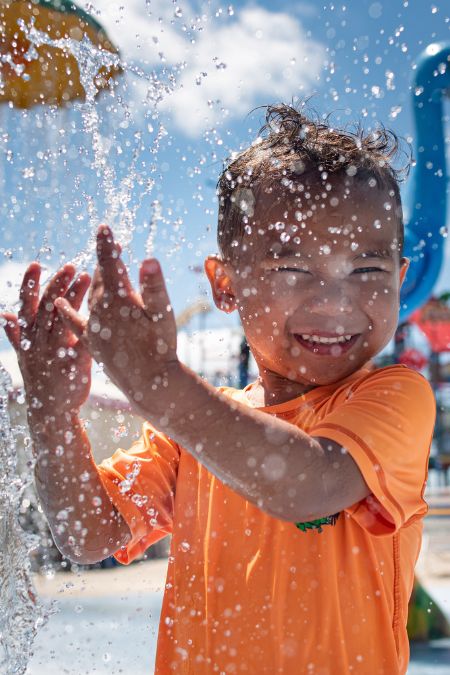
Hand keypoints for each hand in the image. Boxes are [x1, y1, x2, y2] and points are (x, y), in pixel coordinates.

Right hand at [1, 263, 91, 417]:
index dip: (30, 284)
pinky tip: (100, 311)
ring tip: (87, 278)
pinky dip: (89, 326)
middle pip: (46, 308)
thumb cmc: (41, 378)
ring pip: (63, 319)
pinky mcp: (73, 364)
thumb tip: (4, 314)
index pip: (27, 305)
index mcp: (28, 338)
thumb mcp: (25, 355)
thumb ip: (17, 334)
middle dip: (57, 284)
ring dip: (73, 297)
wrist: (50, 411)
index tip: (37, 264)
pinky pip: (81, 341)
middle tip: (71, 266)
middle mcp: (38, 343)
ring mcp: (54, 354)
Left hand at [55, 226, 178, 409]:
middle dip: (107, 262)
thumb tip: (148, 259)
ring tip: (100, 272)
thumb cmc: (161, 346)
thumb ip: (154, 285)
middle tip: (112, 247)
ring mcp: (94, 326)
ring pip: (91, 297)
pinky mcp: (91, 342)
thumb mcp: (163, 314)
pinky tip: (59, 303)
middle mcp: (101, 309)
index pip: (110, 263)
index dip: (107, 244)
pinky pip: (74, 322)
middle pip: (101, 278)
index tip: (103, 227)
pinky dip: (67, 311)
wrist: (149, 382)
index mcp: (118, 298)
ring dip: (95, 282)